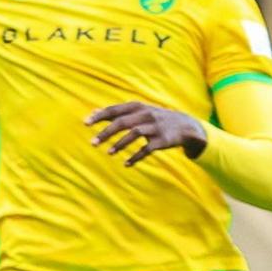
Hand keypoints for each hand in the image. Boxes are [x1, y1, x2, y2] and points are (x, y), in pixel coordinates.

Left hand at [86, 103, 206, 165]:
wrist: (185, 126)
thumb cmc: (155, 118)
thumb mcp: (138, 111)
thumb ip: (117, 112)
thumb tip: (94, 112)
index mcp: (138, 106)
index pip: (115, 110)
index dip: (100, 116)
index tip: (86, 123)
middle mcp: (146, 114)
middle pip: (122, 122)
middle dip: (106, 133)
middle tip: (93, 143)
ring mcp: (155, 127)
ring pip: (134, 134)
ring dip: (120, 144)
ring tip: (109, 153)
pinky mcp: (162, 140)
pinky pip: (147, 149)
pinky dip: (136, 157)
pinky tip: (127, 164)